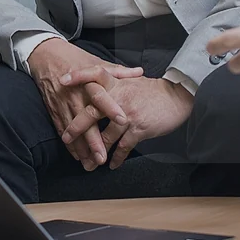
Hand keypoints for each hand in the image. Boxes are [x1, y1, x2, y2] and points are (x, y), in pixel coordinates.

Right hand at [27, 39, 142, 170]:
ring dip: (82, 148)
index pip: (101, 96)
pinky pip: (62, 130)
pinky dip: (69, 144)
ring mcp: (63, 104)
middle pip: (86, 121)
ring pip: (73, 131)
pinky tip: (77, 156)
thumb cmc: (74, 59)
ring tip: (90, 163)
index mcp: (88, 82)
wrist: (46, 56)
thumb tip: (139, 72)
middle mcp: (75, 95)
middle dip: (94, 141)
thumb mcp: (96, 61)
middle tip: (102, 158)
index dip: (112, 108)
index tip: (123, 121)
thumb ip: (118, 71)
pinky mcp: (54, 110)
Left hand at [58, 68, 192, 168]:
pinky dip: (116, 157)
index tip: (62, 81)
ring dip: (96, 151)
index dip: (78, 76)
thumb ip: (114, 83)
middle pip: (92, 111)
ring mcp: (128, 114)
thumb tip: (95, 84)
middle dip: (77, 127)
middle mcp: (120, 97)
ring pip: (106, 135)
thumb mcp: (131, 81)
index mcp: (117, 83)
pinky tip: (111, 164)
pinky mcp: (139, 128)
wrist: (176, 97)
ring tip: (88, 162)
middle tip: (66, 138)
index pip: (94, 75)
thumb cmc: (152, 91)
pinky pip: (123, 146)